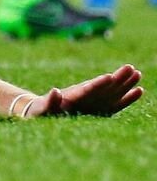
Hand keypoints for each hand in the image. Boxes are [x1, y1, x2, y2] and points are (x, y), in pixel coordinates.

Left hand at [25, 64, 142, 116]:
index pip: (87, 89)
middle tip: (131, 68)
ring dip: (124, 83)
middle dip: (117, 79)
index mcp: (72, 96)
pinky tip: (139, 90)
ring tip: (137, 73)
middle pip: (103, 86)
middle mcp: (85, 96)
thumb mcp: (41, 108)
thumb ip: (49, 101)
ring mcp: (93, 101)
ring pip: (112, 91)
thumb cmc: (40, 111)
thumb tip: (55, 91)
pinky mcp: (98, 108)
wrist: (41, 110)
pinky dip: (126, 98)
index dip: (97, 84)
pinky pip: (115, 103)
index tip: (108, 76)